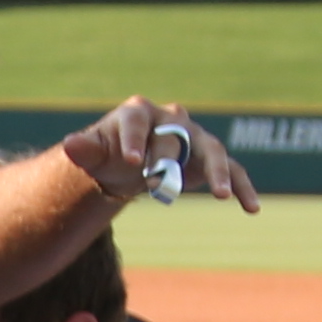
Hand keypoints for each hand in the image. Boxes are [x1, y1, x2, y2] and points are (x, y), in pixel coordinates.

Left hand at [61, 99, 257, 216]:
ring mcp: (195, 139)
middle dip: (167, 161)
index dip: (135, 141)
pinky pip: (232, 171)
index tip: (131, 161)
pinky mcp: (210, 160)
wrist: (129, 162)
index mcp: (139, 113)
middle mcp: (172, 121)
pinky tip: (251, 208)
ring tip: (219, 196)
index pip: (137, 122)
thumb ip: (85, 149)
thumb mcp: (94, 152)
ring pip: (212, 150)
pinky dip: (241, 187)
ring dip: (218, 172)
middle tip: (156, 186)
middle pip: (177, 137)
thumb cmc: (110, 152)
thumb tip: (70, 145)